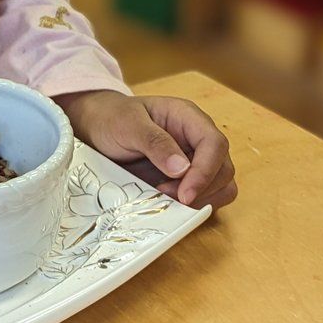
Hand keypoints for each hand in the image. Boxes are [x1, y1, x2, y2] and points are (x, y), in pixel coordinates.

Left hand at [55, 90, 236, 210]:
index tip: (185, 193)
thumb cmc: (113, 118)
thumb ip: (154, 142)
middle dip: (201, 189)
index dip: (206, 171)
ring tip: (167, 197)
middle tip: (167, 195)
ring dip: (201, 199)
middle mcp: (197, 139)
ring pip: (222, 185)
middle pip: (223, 168)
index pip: (215, 144)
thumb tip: (183, 168)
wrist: (98, 126)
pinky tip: (169, 201)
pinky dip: (195, 204)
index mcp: (188, 117)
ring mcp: (196, 159)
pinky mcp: (188, 179)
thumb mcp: (127, 124)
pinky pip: (207, 196)